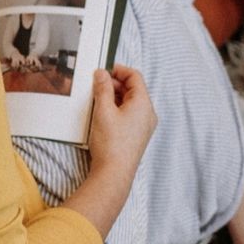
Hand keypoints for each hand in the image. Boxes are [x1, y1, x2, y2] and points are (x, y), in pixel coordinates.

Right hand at [88, 66, 156, 188]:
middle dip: (114, 84)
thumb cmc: (111, 143)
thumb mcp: (103, 110)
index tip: (103, 71)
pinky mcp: (136, 135)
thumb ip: (102, 88)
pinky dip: (116, 109)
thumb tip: (101, 74)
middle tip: (96, 85)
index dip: (118, 70)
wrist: (114, 174)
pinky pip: (128, 114)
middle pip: (132, 89)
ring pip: (129, 102)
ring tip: (96, 99)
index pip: (135, 77)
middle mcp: (147, 114)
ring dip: (113, 97)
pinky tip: (102, 114)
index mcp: (143, 104)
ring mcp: (143, 126)